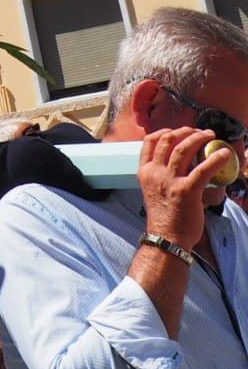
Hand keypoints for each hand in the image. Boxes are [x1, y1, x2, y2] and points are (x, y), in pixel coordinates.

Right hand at [140, 126, 231, 247]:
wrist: (167, 237)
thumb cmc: (164, 216)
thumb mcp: (153, 190)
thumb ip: (161, 175)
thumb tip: (178, 165)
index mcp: (145, 172)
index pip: (149, 142)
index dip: (164, 132)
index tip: (176, 131)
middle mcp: (155, 173)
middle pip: (168, 141)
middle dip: (185, 131)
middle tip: (199, 132)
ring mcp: (170, 181)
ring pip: (184, 149)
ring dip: (199, 138)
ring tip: (210, 135)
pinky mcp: (187, 191)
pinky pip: (203, 170)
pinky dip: (215, 159)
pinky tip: (225, 154)